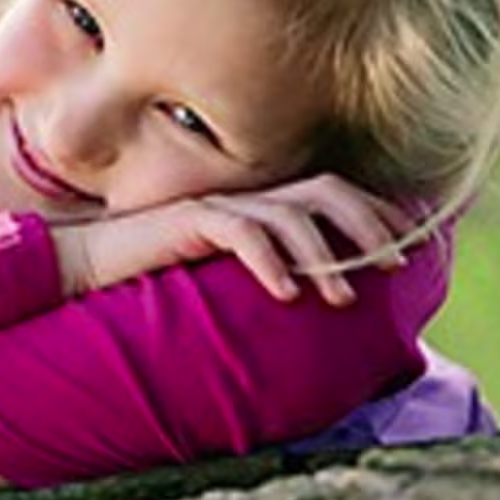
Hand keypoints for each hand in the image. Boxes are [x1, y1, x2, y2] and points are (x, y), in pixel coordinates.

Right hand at [51, 173, 414, 304]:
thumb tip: (313, 307)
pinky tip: (286, 295)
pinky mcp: (188, 219)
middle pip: (326, 191)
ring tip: (345, 299)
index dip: (377, 211)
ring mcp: (219, 205)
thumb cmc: (155, 274)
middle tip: (398, 265)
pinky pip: (240, 232)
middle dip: (370, 224)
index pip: (332, 193)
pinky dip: (269, 262)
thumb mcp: (221, 278)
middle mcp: (246, 198)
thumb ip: (265, 276)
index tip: (412, 241)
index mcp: (260, 206)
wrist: (88, 264)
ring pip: (291, 213)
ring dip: (326, 254)